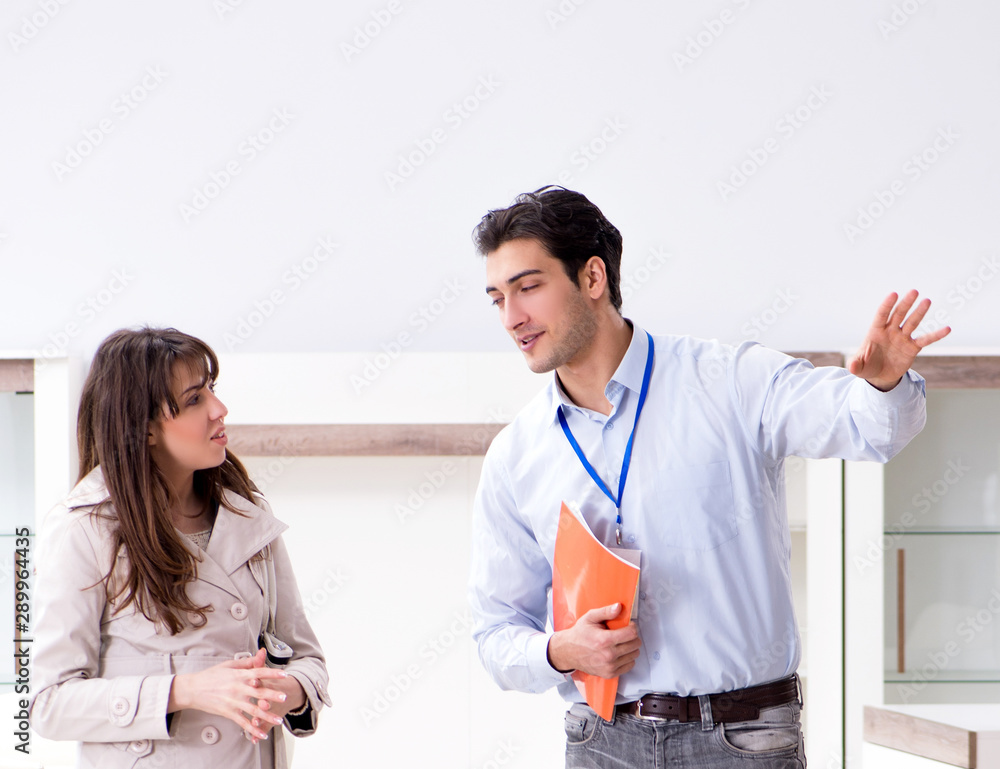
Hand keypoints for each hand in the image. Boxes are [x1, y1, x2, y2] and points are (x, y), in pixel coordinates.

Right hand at [167, 650, 289, 740]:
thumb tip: (259, 655)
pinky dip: (253, 729)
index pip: (259, 672)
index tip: (284, 674)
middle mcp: (238, 688)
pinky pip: (243, 722)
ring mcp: (233, 702)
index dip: (272, 673)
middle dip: (273, 695)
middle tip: (285, 697)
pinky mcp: (228, 713)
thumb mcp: (229, 665)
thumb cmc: (211, 676)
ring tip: (278, 719)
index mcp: (239, 675)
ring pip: (253, 710)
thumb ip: (246, 663)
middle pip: (258, 692)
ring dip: (267, 715)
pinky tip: (262, 733)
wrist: (193, 689)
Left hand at [244, 649, 306, 743]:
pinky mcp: (272, 719)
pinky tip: (254, 739)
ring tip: (256, 723)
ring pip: (268, 714)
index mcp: (269, 684)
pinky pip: (266, 727)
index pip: (263, 681)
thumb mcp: (267, 672)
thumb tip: (260, 650)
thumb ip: (261, 663)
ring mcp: (273, 709)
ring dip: (263, 719)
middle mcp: (273, 696)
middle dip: (265, 702)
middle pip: (268, 698)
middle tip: (262, 704)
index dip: (258, 681)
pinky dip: (260, 733)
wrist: (293, 693)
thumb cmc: (274, 682)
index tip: (253, 680)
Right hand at [547, 603, 640, 678]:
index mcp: (604, 640)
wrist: (568, 652)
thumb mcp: (590, 617)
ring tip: (621, 643)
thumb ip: (605, 611)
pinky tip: (619, 652)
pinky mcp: (609, 673)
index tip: (629, 625)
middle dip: (633, 636)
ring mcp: (609, 666)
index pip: (631, 634)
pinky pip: (629, 665)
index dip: (633, 627)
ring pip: (634, 655)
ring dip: (631, 648)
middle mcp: (608, 655)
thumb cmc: (580, 633)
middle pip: (635, 644)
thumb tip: (619, 607)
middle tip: (625, 633)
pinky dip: (627, 658)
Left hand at [849, 290, 950, 390]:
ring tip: (927, 301)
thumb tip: (851, 366)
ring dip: (919, 312)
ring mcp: (902, 338)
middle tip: (914, 291)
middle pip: (898, 314)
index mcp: (876, 332)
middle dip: (905, 303)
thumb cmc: (867, 367)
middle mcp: (890, 331)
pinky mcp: (912, 347)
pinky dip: (935, 335)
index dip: (887, 305)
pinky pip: (925, 340)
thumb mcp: (859, 367)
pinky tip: (946, 329)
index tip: (894, 294)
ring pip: (912, 322)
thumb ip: (855, 365)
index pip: (881, 315)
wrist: (880, 376)